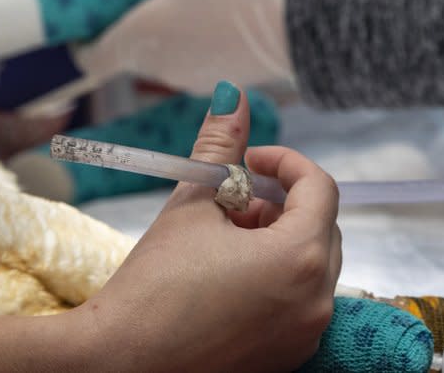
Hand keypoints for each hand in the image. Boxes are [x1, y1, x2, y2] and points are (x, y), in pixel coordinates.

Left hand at [74, 0, 294, 94]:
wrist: (297, 32)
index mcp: (139, 41)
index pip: (93, 60)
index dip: (82, 45)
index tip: (84, 28)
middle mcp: (158, 68)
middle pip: (127, 54)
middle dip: (127, 27)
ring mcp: (188, 80)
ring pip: (160, 58)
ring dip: (160, 34)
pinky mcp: (217, 82)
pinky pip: (189, 62)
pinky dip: (188, 43)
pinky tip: (208, 15)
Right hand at [77, 82, 340, 371]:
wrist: (125, 359)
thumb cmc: (154, 284)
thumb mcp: (189, 205)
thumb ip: (218, 149)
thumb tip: (233, 97)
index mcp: (299, 256)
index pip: (319, 187)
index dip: (283, 162)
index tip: (246, 161)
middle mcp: (317, 299)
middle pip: (318, 225)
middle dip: (275, 202)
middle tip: (225, 200)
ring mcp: (306, 333)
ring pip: (307, 263)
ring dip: (273, 238)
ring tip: (218, 239)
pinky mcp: (289, 355)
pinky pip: (297, 300)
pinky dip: (272, 276)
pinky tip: (222, 277)